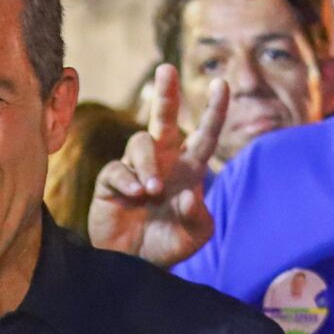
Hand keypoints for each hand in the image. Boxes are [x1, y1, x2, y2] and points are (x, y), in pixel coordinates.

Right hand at [87, 64, 225, 268]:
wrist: (134, 265)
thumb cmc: (168, 245)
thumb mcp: (195, 236)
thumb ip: (199, 216)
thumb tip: (188, 195)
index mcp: (189, 169)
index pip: (204, 135)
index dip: (214, 110)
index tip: (221, 84)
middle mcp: (163, 162)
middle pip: (164, 118)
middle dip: (167, 93)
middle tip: (167, 69)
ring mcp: (135, 168)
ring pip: (141, 143)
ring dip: (148, 164)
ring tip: (152, 190)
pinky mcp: (111, 180)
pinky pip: (118, 169)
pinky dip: (128, 181)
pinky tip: (135, 196)